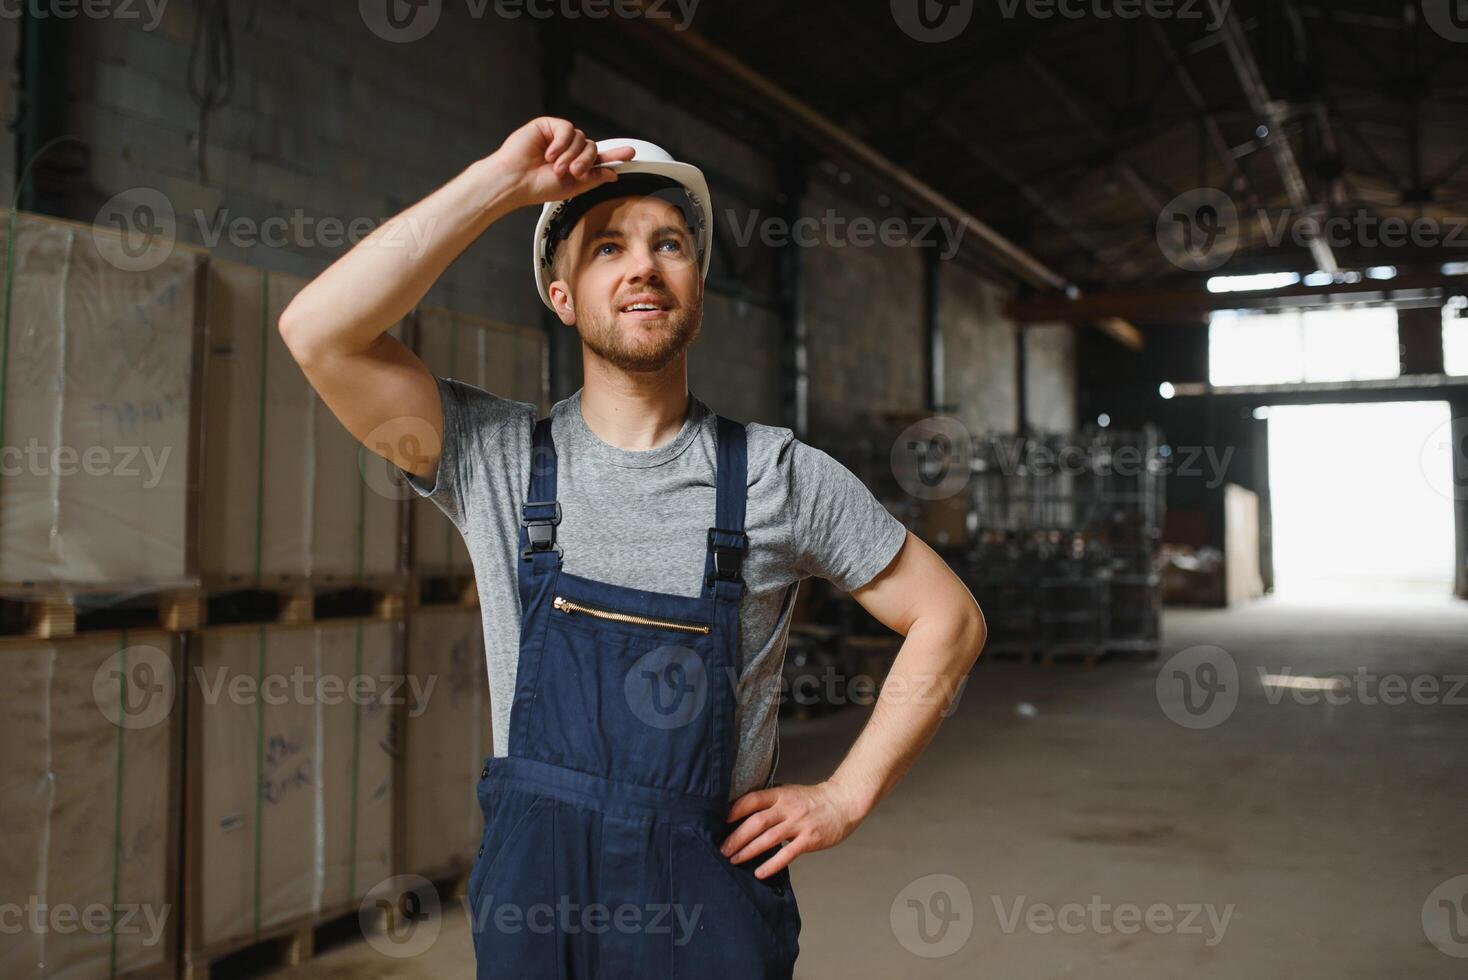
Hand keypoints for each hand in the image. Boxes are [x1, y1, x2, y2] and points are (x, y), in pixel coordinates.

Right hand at [491, 116, 635, 209]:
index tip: (630, 154)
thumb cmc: (536, 186)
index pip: (598, 158)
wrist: (514, 181)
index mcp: (574, 165)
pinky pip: (567, 129)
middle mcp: (568, 150)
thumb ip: (593, 178)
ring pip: (581, 138)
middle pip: (592, 147)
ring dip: (571, 155)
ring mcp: (558, 137)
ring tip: (556, 167)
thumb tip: (613, 174)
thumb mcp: (571, 187)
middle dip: (586, 161)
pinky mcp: (547, 126)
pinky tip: (549, 153)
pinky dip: (561, 143)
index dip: (614, 155)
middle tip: (575, 173)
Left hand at [719, 780, 869, 878]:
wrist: (843, 803)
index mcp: (780, 794)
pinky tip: (759, 873)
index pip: (752, 800)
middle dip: (736, 837)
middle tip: (721, 850)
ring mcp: (799, 823)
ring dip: (748, 851)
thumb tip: (740, 813)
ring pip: (768, 838)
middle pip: (756, 822)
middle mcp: (787, 808)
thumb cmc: (811, 800)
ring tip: (733, 860)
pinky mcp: (809, 839)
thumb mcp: (789, 793)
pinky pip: (788, 854)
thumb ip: (769, 802)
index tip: (718, 822)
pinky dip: (772, 864)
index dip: (734, 811)